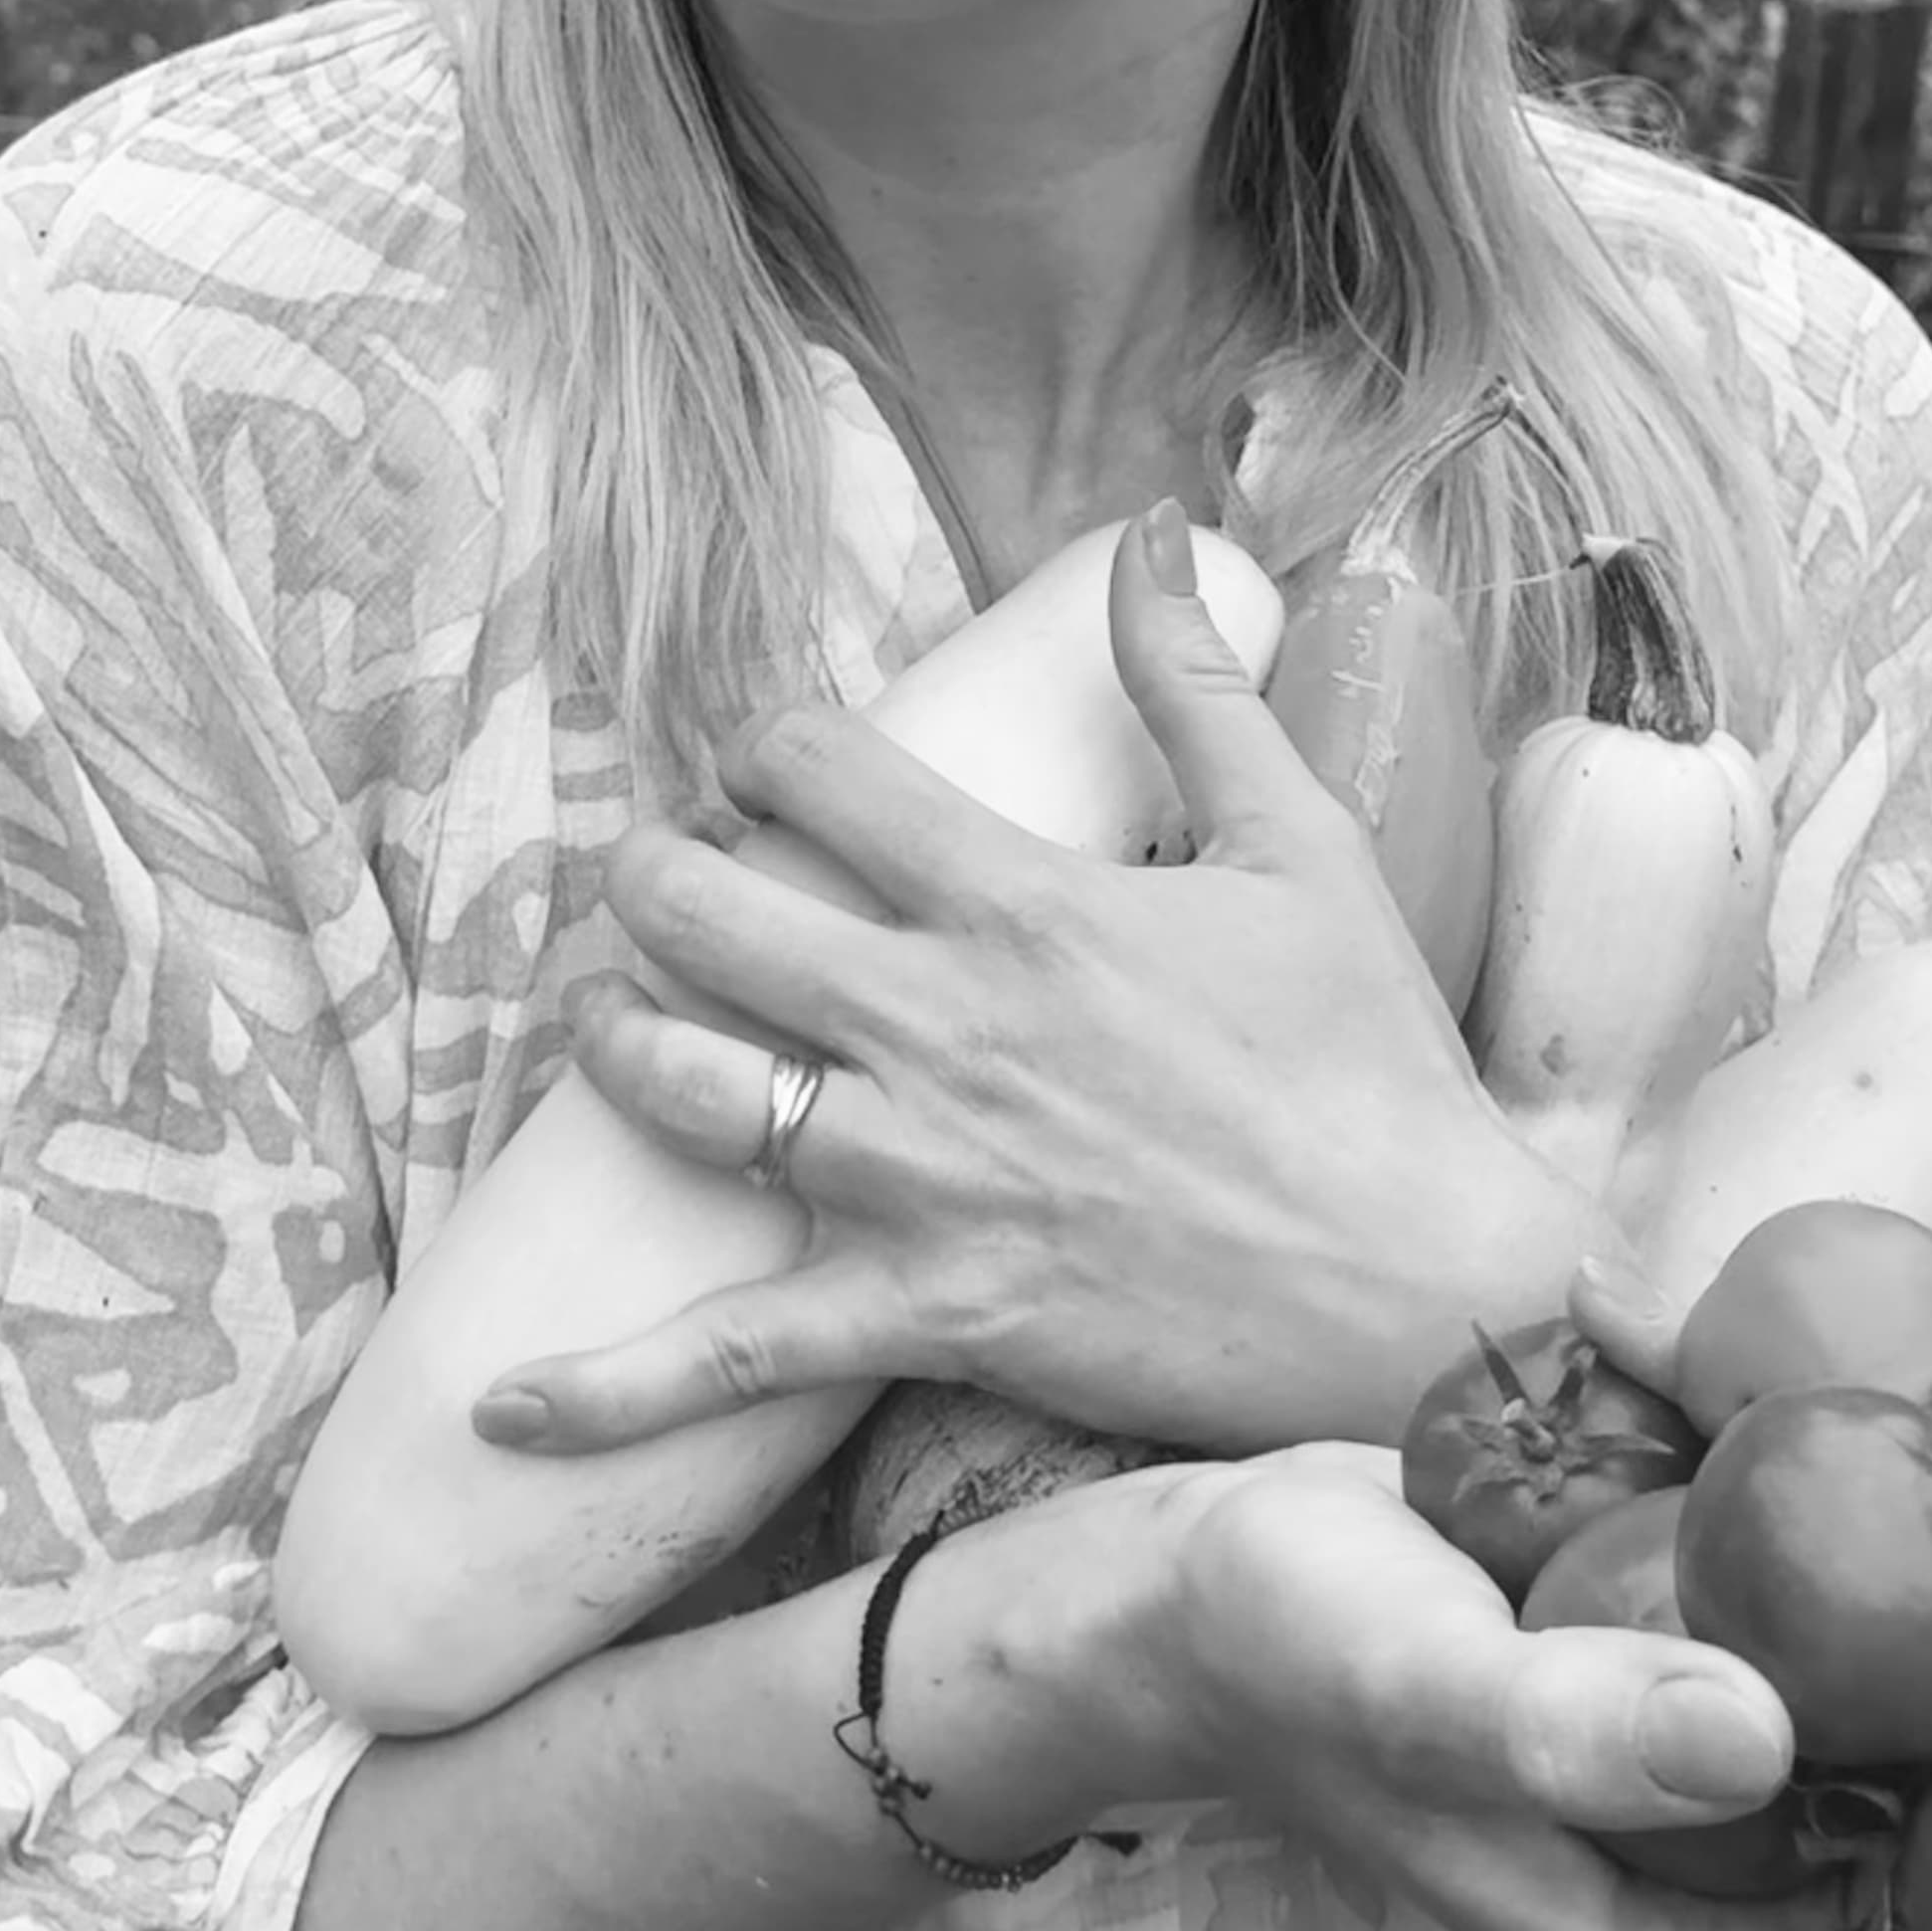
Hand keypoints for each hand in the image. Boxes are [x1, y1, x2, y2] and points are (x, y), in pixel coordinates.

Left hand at [475, 512, 1576, 1459]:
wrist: (1430, 1291)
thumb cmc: (1378, 1065)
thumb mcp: (1304, 842)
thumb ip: (1197, 685)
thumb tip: (1157, 528)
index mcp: (1022, 903)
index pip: (819, 770)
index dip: (756, 739)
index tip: (753, 747)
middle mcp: (940, 1028)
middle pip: (705, 917)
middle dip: (648, 876)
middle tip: (652, 874)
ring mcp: (921, 1176)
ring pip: (684, 1091)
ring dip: (615, 1043)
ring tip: (603, 1020)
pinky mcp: (930, 1313)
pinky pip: (733, 1354)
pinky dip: (609, 1388)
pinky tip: (501, 1402)